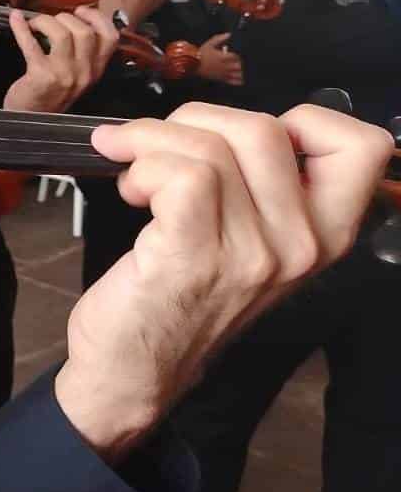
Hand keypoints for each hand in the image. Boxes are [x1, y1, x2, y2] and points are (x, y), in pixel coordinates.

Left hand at [1, 6, 117, 113]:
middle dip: (65, 18)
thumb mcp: (76, 76)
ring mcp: (64, 75)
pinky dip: (21, 28)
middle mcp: (85, 73)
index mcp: (96, 70)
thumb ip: (81, 54)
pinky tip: (14, 20)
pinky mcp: (41, 76)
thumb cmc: (50, 95)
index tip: (80, 11)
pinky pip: (31, 44)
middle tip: (50, 21)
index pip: (110, 38)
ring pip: (63, 34)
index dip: (97, 18)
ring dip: (46, 22)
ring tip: (35, 24)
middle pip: (84, 32)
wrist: (30, 122)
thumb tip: (72, 19)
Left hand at [58, 103, 390, 459]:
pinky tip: (128, 189)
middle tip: (155, 147)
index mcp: (326, 234)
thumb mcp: (248, 242)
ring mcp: (254, 254)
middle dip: (193, 120)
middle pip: (265, 127)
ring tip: (134, 173)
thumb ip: (261, 187)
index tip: (239, 137)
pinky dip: (141, 164)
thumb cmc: (178, 298)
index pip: (361, 145)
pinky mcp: (196, 256)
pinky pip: (182, 175)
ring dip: (151, 143)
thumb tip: (227, 122)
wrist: (132, 372)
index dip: (299, 118)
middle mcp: (302, 246)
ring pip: (212, 146)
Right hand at [195, 32, 244, 85]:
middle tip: (245, 63)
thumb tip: (229, 34)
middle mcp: (226, 66)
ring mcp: (224, 73)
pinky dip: (239, 81)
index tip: (241, 54)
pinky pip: (233, 82)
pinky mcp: (221, 79)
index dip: (241, 55)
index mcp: (224, 57)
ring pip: (238, 74)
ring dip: (243, 73)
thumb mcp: (210, 43)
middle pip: (240, 66)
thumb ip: (220, 38)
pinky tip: (242, 81)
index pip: (237, 56)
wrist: (193, 65)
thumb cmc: (201, 54)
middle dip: (243, 64)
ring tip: (246, 72)